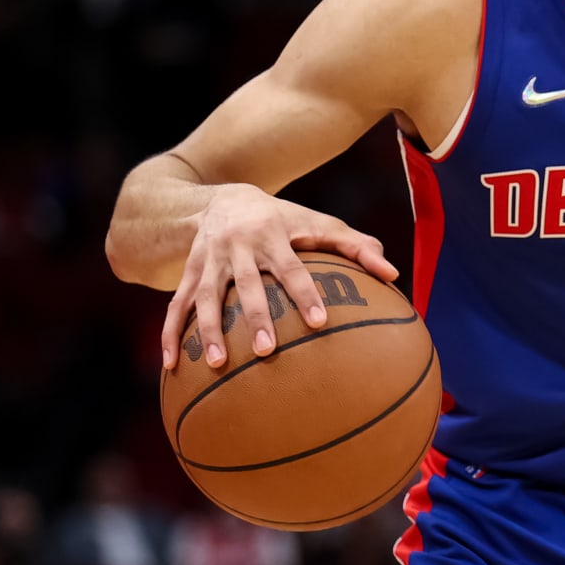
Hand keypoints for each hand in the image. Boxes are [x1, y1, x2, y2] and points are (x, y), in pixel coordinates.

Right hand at [159, 184, 399, 370]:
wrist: (223, 198)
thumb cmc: (284, 219)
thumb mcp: (318, 224)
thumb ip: (356, 246)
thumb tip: (393, 273)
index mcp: (272, 234)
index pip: (292, 268)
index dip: (305, 294)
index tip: (320, 323)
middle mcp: (237, 247)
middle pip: (246, 285)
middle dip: (254, 317)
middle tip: (267, 351)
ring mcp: (208, 261)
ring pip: (205, 297)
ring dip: (208, 330)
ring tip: (217, 364)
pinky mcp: (187, 274)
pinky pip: (175, 305)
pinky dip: (171, 334)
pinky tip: (172, 366)